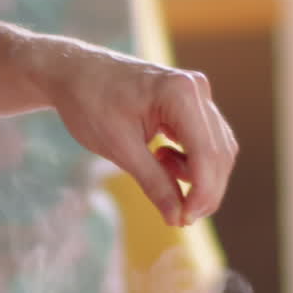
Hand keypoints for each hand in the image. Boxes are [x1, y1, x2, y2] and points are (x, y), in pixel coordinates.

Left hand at [31, 43, 237, 227]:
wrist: (74, 73)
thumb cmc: (90, 104)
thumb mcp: (119, 149)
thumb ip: (154, 183)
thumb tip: (177, 219)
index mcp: (180, 93)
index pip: (207, 153)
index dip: (203, 192)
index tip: (185, 220)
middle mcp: (197, 89)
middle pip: (219, 153)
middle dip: (204, 190)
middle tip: (179, 216)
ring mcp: (197, 94)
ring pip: (216, 149)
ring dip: (197, 176)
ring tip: (158, 171)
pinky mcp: (190, 104)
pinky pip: (204, 141)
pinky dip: (190, 162)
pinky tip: (161, 160)